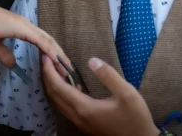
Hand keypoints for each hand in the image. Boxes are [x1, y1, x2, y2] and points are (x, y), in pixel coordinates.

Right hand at [0, 0, 70, 73]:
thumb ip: (4, 53)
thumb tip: (12, 64)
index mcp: (21, 27)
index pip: (42, 40)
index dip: (51, 52)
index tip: (59, 65)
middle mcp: (26, 24)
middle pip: (49, 41)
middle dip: (59, 55)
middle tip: (69, 70)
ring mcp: (26, 25)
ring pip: (48, 41)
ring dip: (58, 55)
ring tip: (67, 69)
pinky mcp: (23, 28)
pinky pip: (41, 42)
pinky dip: (50, 51)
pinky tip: (56, 61)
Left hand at [42, 55, 159, 135]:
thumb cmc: (135, 118)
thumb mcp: (126, 93)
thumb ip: (108, 75)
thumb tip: (91, 60)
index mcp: (84, 107)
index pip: (59, 87)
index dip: (50, 71)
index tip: (46, 56)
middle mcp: (77, 116)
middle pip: (54, 95)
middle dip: (47, 76)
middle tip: (47, 59)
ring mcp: (80, 122)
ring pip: (59, 102)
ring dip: (54, 85)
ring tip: (57, 69)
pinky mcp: (85, 125)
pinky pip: (66, 107)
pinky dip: (63, 94)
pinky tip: (73, 85)